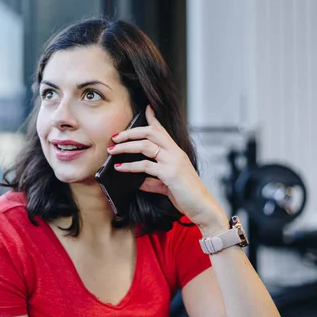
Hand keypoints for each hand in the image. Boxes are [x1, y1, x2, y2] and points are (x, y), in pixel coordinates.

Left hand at [108, 105, 227, 232]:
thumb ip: (154, 181)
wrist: (204, 208)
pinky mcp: (170, 174)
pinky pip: (145, 165)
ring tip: (112, 150)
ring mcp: (173, 162)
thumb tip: (139, 182)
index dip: (153, 117)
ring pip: (145, 145)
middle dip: (130, 132)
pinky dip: (129, 166)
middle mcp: (175, 153)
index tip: (145, 108)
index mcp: (176, 152)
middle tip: (115, 136)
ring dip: (125, 146)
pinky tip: (120, 167)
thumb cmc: (188, 196)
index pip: (162, 130)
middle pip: (150, 132)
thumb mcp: (168, 186)